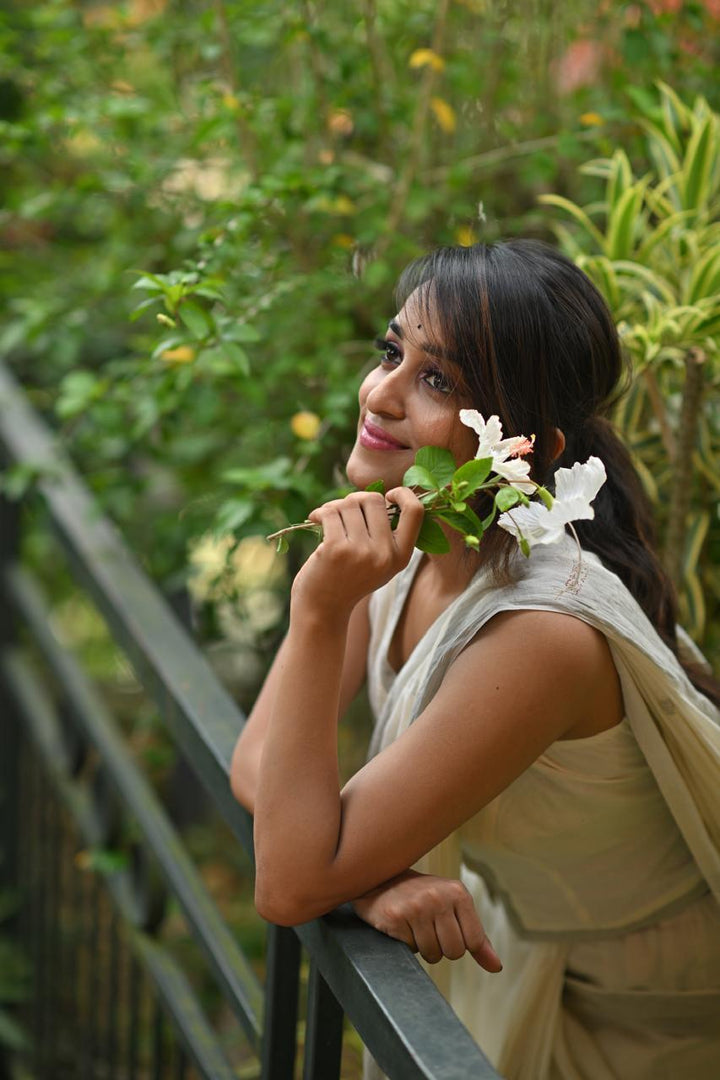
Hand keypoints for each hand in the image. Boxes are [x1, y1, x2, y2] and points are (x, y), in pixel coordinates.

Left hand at [290, 487, 423, 617]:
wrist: (322, 610)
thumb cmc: (348, 579)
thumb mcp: (378, 562)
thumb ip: (385, 534)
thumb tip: (381, 494)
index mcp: (401, 557)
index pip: (415, 512)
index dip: (402, 494)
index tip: (387, 495)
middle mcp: (385, 554)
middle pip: (374, 500)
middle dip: (354, 500)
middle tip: (343, 512)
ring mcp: (361, 552)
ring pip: (349, 503)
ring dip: (334, 507)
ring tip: (327, 519)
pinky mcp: (336, 549)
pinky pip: (330, 512)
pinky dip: (320, 512)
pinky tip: (314, 520)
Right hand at [352, 870, 501, 971]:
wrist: (381, 881)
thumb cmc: (422, 897)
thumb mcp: (454, 908)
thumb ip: (477, 938)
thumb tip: (496, 966)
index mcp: (458, 893)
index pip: (473, 941)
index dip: (460, 943)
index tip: (446, 928)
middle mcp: (439, 897)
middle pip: (454, 952)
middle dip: (441, 947)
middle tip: (428, 928)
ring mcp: (417, 907)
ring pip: (432, 954)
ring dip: (422, 947)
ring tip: (414, 926)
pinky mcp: (396, 918)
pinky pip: (411, 950)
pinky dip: (406, 943)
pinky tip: (401, 925)